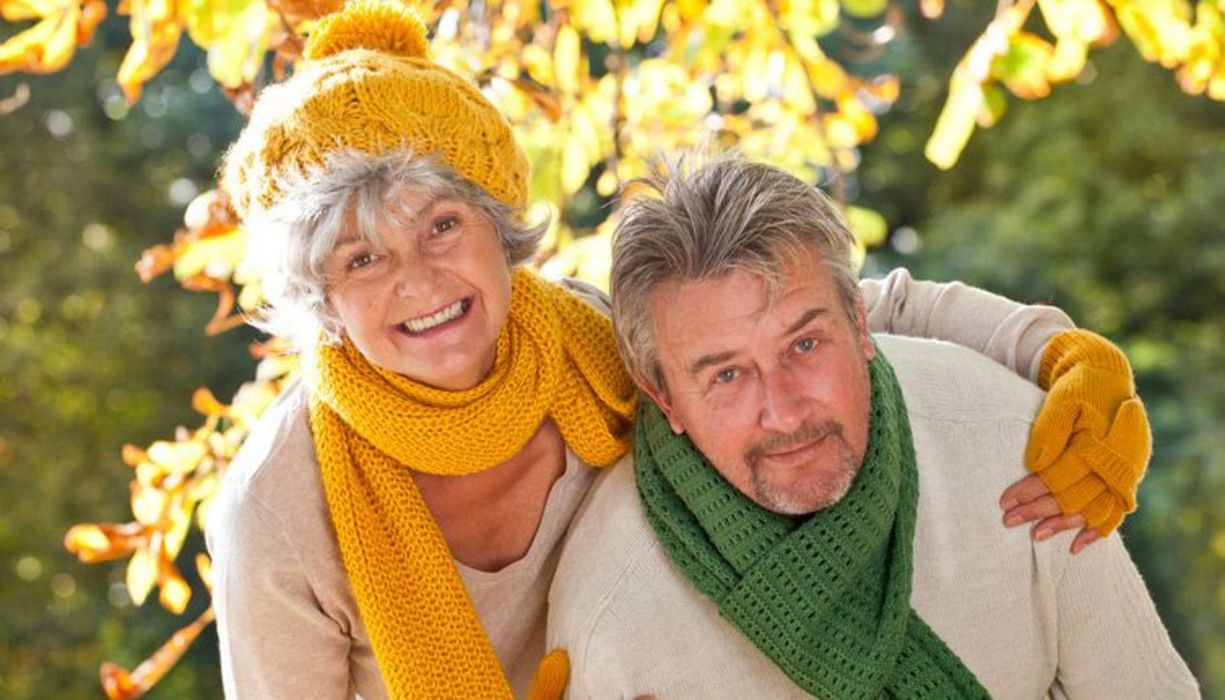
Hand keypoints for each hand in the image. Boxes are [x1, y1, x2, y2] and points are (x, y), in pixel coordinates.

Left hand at [1024, 329, 1150, 536]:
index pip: (1058, 476)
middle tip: (1008, 521)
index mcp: (1098, 443)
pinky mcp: (1127, 479)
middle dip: (1039, 510)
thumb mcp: (1060, 401)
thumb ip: (1048, 431)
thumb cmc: (1078, 390)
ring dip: (1063, 525)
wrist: (1108, 380)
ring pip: (1093, 510)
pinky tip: (1075, 547)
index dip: (1030, 491)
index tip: (1004, 502)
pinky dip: (1096, 531)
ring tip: (1035, 536)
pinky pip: (1115, 512)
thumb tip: (1033, 464)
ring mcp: (1125, 474)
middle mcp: (1116, 463)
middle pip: (1074, 497)